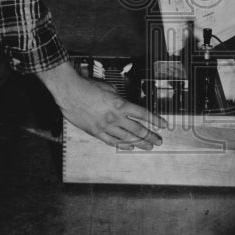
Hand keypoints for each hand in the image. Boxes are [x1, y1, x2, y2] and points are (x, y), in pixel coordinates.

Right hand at [38, 61, 165, 148]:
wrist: (70, 92)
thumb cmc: (88, 86)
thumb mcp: (110, 88)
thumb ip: (119, 99)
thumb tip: (125, 107)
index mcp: (120, 104)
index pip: (143, 114)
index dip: (155, 120)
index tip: (163, 125)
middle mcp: (115, 117)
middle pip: (138, 129)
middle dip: (151, 136)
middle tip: (159, 141)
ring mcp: (105, 126)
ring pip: (126, 138)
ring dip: (139, 143)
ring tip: (148, 146)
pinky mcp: (96, 132)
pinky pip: (112, 141)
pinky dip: (122, 145)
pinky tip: (129, 147)